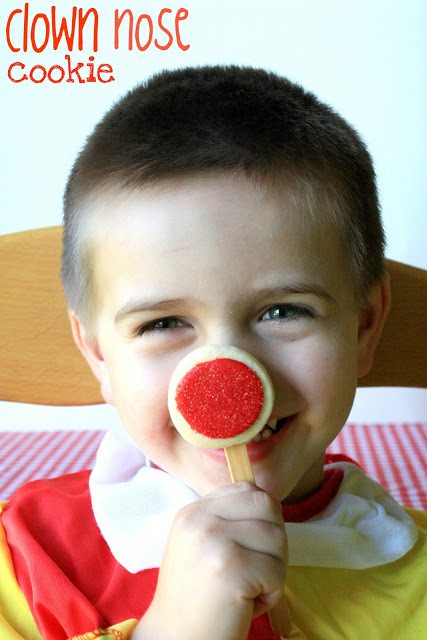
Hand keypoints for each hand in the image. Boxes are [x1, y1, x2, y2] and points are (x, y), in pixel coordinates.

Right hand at [133, 481, 287, 639]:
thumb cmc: (198, 597)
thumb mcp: (202, 545)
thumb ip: (228, 519)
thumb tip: (268, 502)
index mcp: (194, 511)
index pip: (247, 489)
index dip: (262, 517)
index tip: (249, 545)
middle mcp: (200, 519)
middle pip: (268, 507)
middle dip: (274, 540)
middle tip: (255, 569)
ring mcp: (214, 541)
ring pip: (278, 539)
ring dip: (273, 571)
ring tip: (246, 589)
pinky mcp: (231, 569)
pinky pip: (277, 572)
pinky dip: (271, 595)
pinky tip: (246, 604)